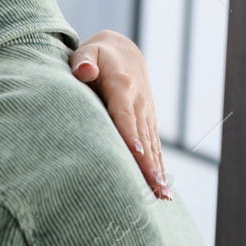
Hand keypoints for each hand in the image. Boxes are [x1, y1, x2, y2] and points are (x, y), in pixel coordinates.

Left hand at [70, 30, 170, 199]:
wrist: (122, 50)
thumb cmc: (96, 55)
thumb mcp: (86, 51)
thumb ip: (83, 60)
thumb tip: (83, 71)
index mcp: (122, 86)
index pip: (124, 114)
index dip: (129, 134)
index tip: (135, 153)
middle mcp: (139, 102)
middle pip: (143, 136)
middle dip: (148, 162)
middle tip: (154, 187)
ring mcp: (146, 113)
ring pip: (152, 145)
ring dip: (157, 169)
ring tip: (162, 195)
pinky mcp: (147, 121)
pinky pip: (153, 146)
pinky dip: (159, 166)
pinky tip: (162, 188)